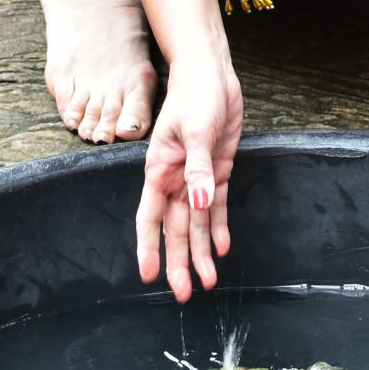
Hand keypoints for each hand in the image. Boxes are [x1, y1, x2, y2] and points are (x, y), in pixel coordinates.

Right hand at [135, 55, 243, 302]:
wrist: (213, 75)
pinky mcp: (217, 171)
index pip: (150, 218)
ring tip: (207, 282)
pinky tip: (220, 249)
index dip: (148, 247)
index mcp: (159, 171)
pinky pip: (217, 207)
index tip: (148, 276)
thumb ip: (198, 169)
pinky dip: (218, 228)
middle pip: (174, 229)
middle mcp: (175, 180)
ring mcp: (197, 178)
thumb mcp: (195, 130)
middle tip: (185, 294)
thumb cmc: (195, 95)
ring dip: (200, 252)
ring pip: (195, 224)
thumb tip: (199, 203)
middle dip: (178, 262)